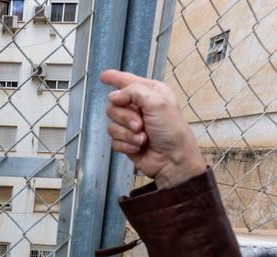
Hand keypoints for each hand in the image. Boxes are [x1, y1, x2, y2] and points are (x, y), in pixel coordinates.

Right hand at [100, 70, 205, 187]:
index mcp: (150, 93)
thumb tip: (113, 96)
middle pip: (114, 105)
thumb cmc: (172, 131)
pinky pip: (114, 140)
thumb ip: (133, 92)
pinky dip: (126, 144)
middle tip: (139, 124)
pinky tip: (138, 147)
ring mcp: (132, 125)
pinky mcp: (126, 141)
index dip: (115, 78)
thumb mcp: (157, 102)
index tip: (104, 77)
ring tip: (142, 138)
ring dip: (127, 133)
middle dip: (125, 117)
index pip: (128, 81)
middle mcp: (140, 107)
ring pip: (112, 124)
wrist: (172, 160)